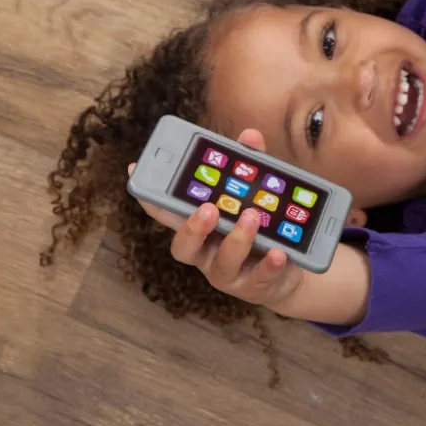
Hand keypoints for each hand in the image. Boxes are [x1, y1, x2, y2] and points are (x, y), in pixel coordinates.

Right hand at [128, 129, 304, 307]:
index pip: (169, 213)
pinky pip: (258, 280)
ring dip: (238, 239)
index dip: (150, 197)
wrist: (288, 271)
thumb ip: (251, 167)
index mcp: (200, 228)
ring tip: (253, 217)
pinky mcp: (254, 288)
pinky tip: (279, 252)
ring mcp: (228, 274)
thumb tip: (250, 136)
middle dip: (193, 228)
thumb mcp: (255, 196)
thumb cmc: (261, 229)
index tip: (136, 170)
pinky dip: (269, 266)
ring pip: (223, 263)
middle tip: (208, 208)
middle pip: (185, 247)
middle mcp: (206, 253)